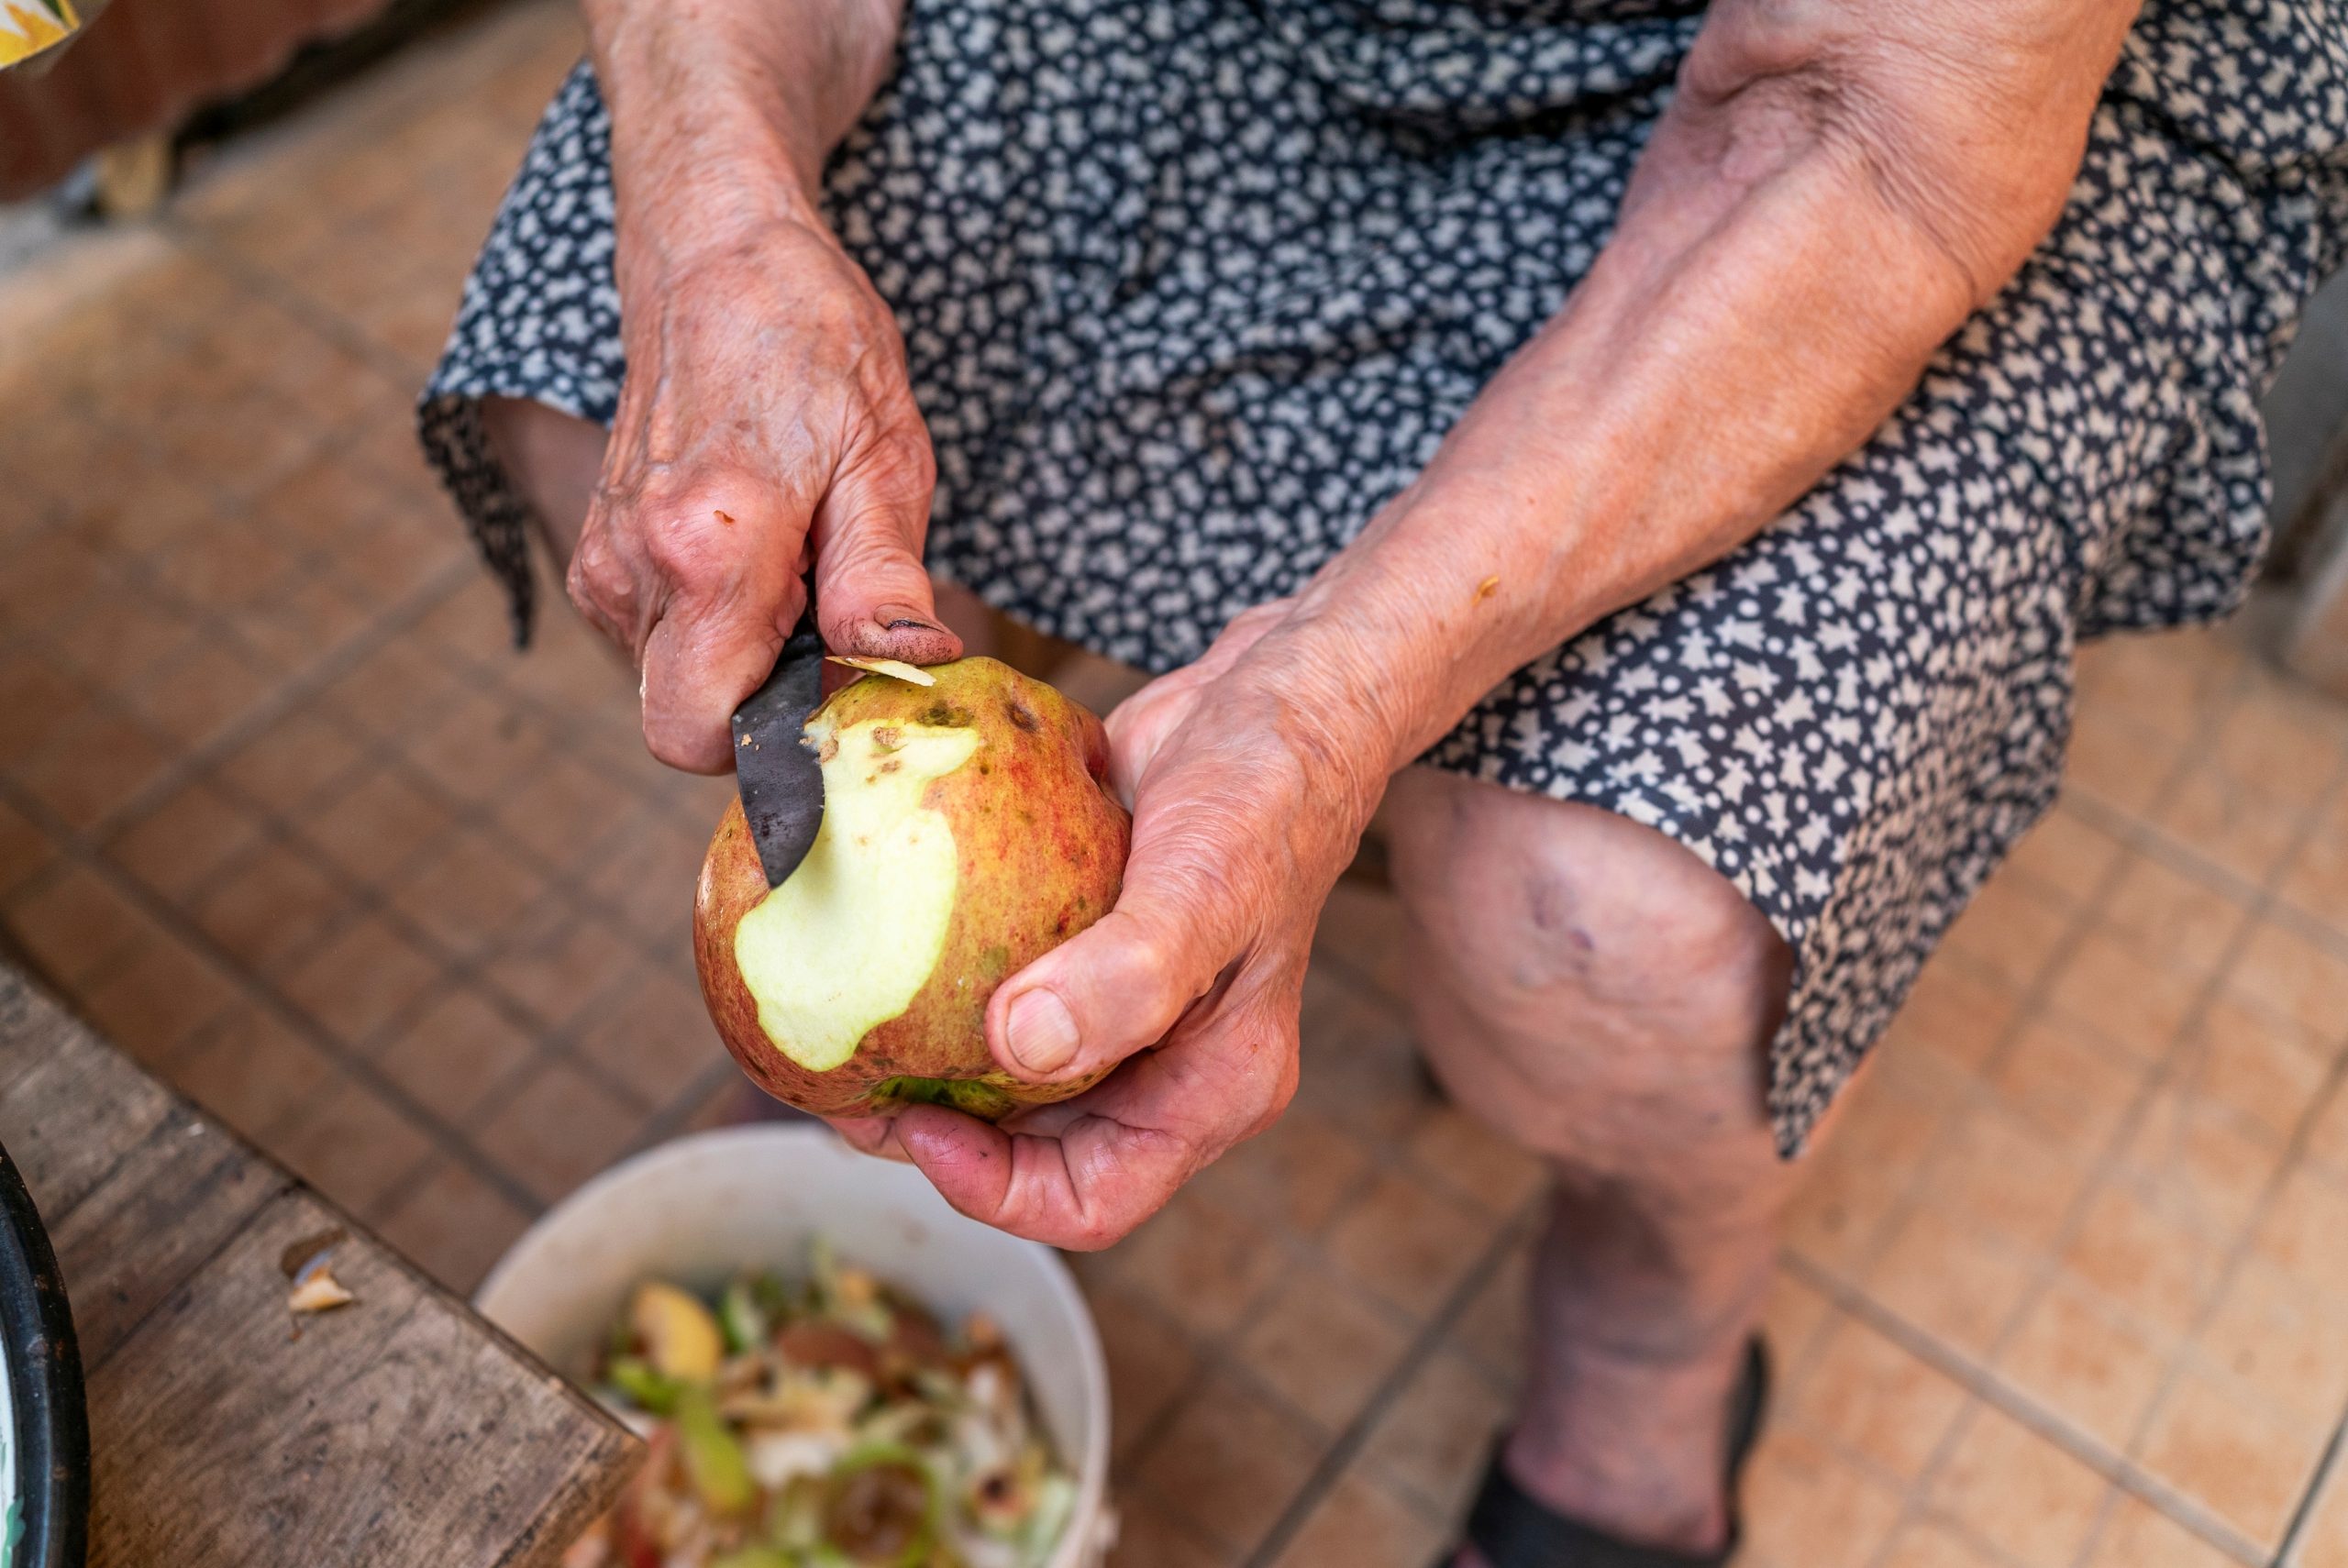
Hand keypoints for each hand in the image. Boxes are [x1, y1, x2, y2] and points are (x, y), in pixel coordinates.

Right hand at [567, 212, 959, 771]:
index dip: (774, 738)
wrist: (716, 253)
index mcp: (706, 553)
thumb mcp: (882, 457)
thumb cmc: (811, 341)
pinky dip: (717, 622)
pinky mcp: (602, 554)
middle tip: (830, 610)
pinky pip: (661, 639)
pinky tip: (763, 549)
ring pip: (674, 681)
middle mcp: (631, 569)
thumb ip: (883, 581)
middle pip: (690, 717)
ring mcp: (605, 563)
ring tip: (800, 558)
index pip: (699, 736)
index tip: (836, 684)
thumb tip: (914, 668)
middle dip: (767, 697)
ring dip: (745, 654)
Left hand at [833, 602, 1390, 1247]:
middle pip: (1028, 1153)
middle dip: (931, 1131)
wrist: (1276, 695)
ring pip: (1000, 1077)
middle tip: (837, 1079)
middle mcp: (1161, 1069)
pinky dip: (933, 982)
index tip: (912, 1120)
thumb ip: (1126, 978)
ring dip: (919, 1060)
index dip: (991, 1188)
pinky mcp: (1076, 949)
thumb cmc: (1268, 792)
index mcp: (1208, 1092)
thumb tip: (1020, 1049)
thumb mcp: (1207, 887)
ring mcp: (1116, 1010)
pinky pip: (993, 991)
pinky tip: (865, 947)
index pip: (1091, 1201)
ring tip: (834, 1024)